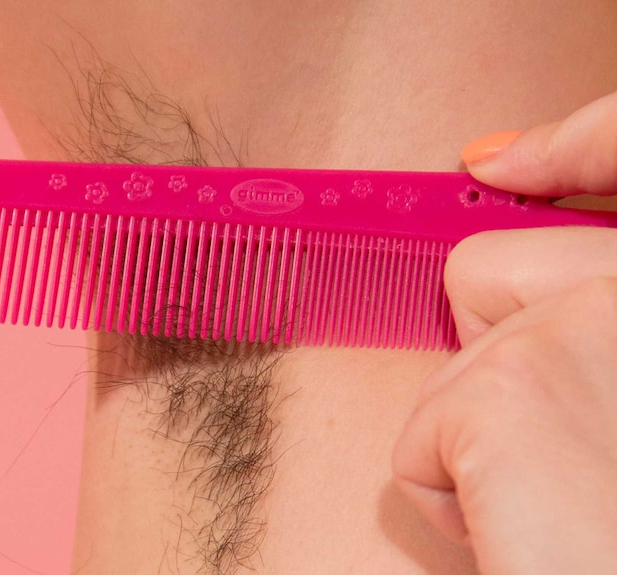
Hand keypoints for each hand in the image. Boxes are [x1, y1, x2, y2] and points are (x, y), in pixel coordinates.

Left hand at [392, 90, 616, 573]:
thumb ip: (592, 333)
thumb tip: (518, 266)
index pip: (609, 153)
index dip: (561, 149)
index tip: (490, 160)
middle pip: (481, 271)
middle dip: (485, 358)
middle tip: (549, 446)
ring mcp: (576, 326)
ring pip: (443, 365)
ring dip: (471, 444)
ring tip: (550, 504)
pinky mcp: (505, 394)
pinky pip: (415, 441)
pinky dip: (445, 496)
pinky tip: (517, 531)